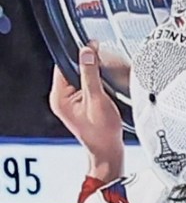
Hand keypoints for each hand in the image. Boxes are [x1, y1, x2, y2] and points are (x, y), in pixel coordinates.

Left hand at [48, 46, 122, 183]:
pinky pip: (84, 88)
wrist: (108, 151)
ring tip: (103, 89)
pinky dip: (94, 88)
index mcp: (59, 96)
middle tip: (101, 73)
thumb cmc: (102, 133)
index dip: (79, 57)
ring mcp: (69, 103)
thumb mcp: (98, 99)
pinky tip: (103, 94)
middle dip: (87, 69)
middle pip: (71, 71)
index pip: (64, 65)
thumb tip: (87, 52)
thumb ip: (90, 74)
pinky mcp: (78, 106)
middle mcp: (61, 98)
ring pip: (79, 79)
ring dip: (92, 79)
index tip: (92, 50)